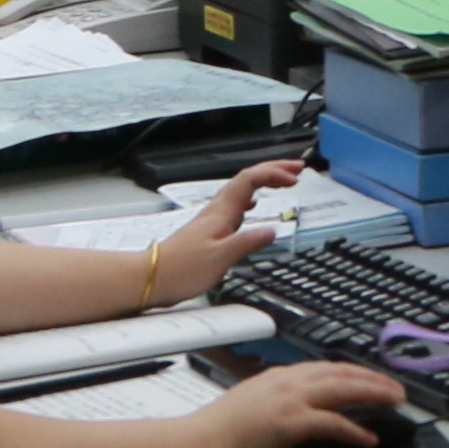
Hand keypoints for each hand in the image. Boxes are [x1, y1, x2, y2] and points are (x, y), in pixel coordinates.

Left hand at [151, 158, 305, 304]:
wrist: (151, 277)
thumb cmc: (181, 269)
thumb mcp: (220, 258)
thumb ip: (247, 242)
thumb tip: (272, 230)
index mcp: (221, 212)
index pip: (250, 179)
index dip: (274, 173)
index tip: (294, 178)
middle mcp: (216, 211)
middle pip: (247, 179)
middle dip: (274, 170)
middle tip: (297, 170)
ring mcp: (212, 219)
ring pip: (242, 190)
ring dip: (265, 182)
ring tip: (283, 181)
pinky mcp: (210, 231)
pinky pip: (236, 205)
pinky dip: (251, 199)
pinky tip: (254, 207)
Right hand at [197, 361, 400, 447]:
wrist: (201, 441)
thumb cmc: (220, 430)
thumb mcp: (253, 402)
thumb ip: (278, 399)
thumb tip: (296, 407)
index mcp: (279, 376)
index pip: (326, 368)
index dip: (353, 372)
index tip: (372, 378)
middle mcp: (288, 382)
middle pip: (342, 373)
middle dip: (373, 379)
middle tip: (396, 389)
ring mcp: (290, 400)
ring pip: (344, 390)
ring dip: (373, 395)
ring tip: (394, 403)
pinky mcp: (291, 423)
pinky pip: (333, 424)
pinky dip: (355, 431)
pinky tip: (369, 439)